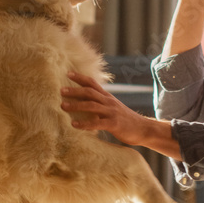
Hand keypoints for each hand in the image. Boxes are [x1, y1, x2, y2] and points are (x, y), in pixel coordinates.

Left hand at [61, 72, 180, 159]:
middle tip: (61, 91)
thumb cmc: (125, 120)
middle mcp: (108, 102)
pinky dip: (84, 123)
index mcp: (107, 97)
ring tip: (63, 106)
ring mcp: (111, 112)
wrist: (143, 129)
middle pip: (89, 92)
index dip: (80, 77)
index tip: (67, 73)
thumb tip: (85, 101)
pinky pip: (96, 123)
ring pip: (91, 105)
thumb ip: (101, 103)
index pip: (93, 83)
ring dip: (76, 105)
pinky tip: (74, 124)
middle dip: (74, 91)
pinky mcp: (113, 124)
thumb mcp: (113, 107)